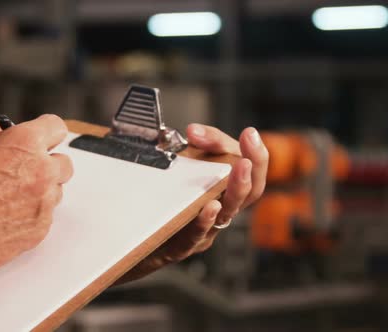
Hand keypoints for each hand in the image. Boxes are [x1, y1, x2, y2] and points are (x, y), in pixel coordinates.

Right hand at [0, 114, 72, 275]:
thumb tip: (10, 130)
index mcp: (26, 143)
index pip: (56, 127)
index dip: (47, 132)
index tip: (44, 138)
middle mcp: (42, 170)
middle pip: (64, 163)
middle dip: (48, 165)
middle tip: (27, 170)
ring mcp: (45, 200)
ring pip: (56, 191)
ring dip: (40, 191)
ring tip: (10, 197)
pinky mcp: (42, 226)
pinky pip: (46, 216)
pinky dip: (32, 214)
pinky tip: (8, 214)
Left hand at [116, 124, 267, 283]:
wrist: (130, 240)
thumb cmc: (162, 201)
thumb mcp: (181, 165)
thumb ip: (194, 145)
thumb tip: (194, 132)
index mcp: (223, 190)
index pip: (250, 170)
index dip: (256, 153)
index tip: (249, 133)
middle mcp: (219, 211)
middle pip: (250, 193)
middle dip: (254, 167)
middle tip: (249, 147)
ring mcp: (203, 230)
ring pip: (227, 213)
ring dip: (235, 189)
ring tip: (239, 168)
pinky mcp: (179, 246)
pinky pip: (195, 236)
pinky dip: (203, 221)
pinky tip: (208, 207)